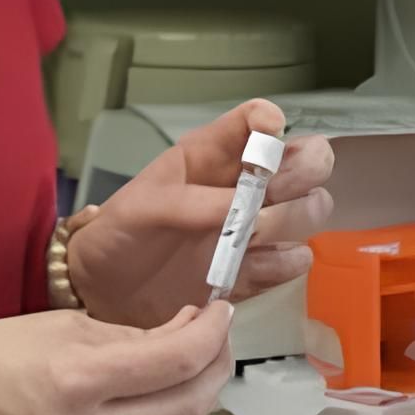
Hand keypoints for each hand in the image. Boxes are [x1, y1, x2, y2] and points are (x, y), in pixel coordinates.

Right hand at [0, 303, 233, 414]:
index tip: (222, 309)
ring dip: (199, 399)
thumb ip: (129, 335)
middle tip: (217, 336)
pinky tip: (162, 398)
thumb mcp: (61, 326)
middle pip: (190, 407)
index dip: (212, 332)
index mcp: (78, 380)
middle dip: (215, 366)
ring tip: (194, 364)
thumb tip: (186, 334)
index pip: (176, 361)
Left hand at [67, 99, 334, 328]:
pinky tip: (257, 266)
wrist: (104, 293)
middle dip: (304, 168)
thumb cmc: (119, 234)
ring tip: (259, 234)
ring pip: (310, 209)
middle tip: (280, 188)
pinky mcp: (254, 273)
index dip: (270, 121)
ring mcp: (253, 231)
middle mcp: (243, 187)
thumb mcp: (143, 208)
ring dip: (299, 216)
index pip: (254, 121)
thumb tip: (249, 211)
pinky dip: (287, 262)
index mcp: (212, 156)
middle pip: (304, 161)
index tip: (271, 133)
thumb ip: (194, 204)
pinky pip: (293, 261)